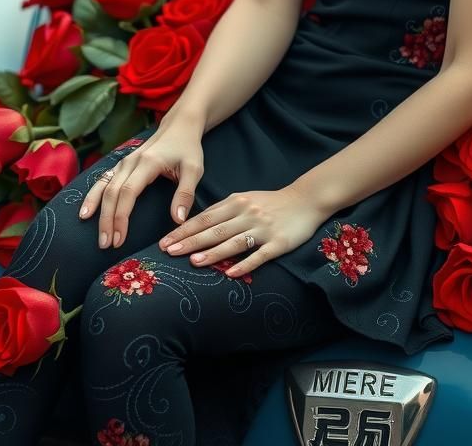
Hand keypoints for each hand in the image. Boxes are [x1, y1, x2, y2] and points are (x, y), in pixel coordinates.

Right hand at [78, 116, 204, 248]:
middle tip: (105, 244)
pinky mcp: (121, 164)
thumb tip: (178, 220)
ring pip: (103, 186)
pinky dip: (92, 196)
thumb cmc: (188, 148)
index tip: (119, 239)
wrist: (179, 125)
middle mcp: (131, 161)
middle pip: (112, 193)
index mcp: (148, 163)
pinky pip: (102, 180)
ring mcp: (124, 162)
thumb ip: (186, 193)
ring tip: (90, 231)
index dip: (121, 217)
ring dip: (96, 209)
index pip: (128, 192)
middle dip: (106, 220)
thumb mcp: (194, 169)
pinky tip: (85, 212)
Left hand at [158, 185, 330, 277]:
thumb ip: (223, 211)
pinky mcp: (279, 243)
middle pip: (215, 230)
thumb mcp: (245, 198)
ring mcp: (263, 229)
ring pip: (234, 242)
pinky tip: (230, 273)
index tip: (165, 241)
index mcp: (237, 202)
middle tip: (169, 252)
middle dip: (190, 242)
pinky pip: (259, 255)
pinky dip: (244, 264)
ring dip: (212, 253)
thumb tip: (195, 225)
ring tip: (193, 263)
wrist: (306, 200)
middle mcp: (248, 214)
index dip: (184, 230)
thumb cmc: (270, 202)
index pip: (205, 217)